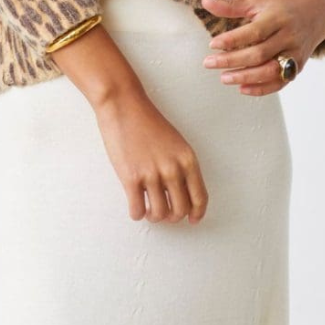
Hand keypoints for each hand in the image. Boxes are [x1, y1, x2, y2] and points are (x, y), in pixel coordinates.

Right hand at [94, 88, 208, 224]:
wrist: (124, 105)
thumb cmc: (147, 121)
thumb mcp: (175, 142)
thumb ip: (180, 166)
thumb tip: (179, 193)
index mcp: (187, 159)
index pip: (200, 197)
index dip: (197, 213)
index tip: (192, 219)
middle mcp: (173, 169)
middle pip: (180, 210)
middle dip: (172, 216)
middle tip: (164, 212)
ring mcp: (152, 174)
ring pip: (159, 214)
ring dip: (154, 216)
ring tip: (148, 208)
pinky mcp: (131, 178)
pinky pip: (138, 211)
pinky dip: (137, 213)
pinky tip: (135, 205)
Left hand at [200, 0, 324, 95]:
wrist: (316, 13)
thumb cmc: (282, 6)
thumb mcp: (259, 0)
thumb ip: (232, 5)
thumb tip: (205, 2)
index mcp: (277, 18)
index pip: (254, 32)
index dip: (233, 40)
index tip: (212, 44)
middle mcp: (288, 37)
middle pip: (259, 54)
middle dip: (232, 61)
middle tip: (209, 63)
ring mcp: (294, 54)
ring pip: (270, 71)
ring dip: (245, 77)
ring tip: (224, 78)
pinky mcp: (298, 67)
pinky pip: (280, 82)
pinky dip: (261, 89)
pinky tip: (242, 88)